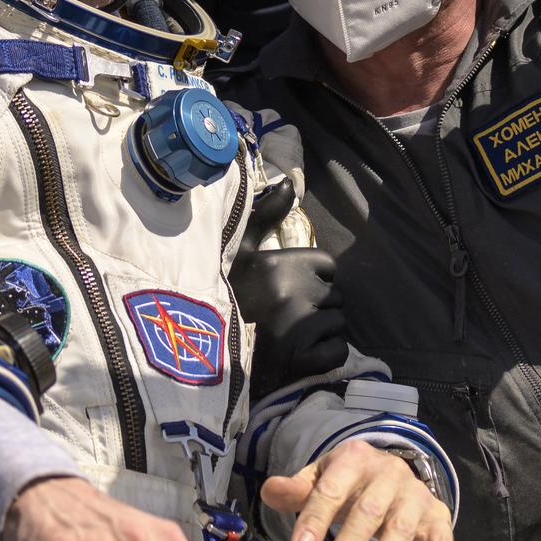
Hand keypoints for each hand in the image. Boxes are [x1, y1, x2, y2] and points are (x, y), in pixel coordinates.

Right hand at [229, 180, 347, 397]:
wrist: (203, 357)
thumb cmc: (226, 298)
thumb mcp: (240, 253)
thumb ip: (266, 216)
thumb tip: (290, 181)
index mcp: (282, 264)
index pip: (327, 265)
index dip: (314, 278)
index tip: (289, 291)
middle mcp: (295, 291)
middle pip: (334, 295)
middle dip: (318, 306)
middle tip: (287, 317)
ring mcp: (301, 327)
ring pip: (337, 323)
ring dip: (321, 331)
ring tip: (290, 337)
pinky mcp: (305, 359)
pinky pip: (337, 350)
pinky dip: (324, 355)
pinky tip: (299, 356)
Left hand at [261, 438, 452, 540]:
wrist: (392, 473)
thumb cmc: (348, 483)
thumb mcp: (320, 480)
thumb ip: (296, 490)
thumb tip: (270, 491)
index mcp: (354, 459)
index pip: (331, 489)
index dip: (316, 518)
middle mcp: (389, 473)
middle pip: (369, 509)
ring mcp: (415, 494)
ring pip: (402, 527)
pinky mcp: (436, 516)